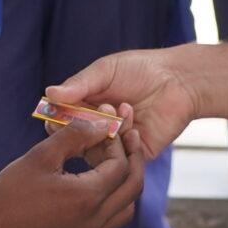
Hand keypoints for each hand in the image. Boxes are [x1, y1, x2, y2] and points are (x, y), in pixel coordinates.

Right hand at [0, 121, 144, 227]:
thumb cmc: (9, 191)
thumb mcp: (42, 155)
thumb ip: (75, 135)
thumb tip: (101, 124)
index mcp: (88, 198)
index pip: (120, 165)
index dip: (116, 142)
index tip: (107, 127)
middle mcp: (94, 222)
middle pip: (133, 189)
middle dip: (133, 161)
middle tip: (128, 140)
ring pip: (125, 210)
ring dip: (124, 185)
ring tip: (111, 163)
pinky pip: (106, 224)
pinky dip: (109, 203)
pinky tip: (91, 186)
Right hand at [46, 50, 197, 156]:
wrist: (179, 79)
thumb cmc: (141, 69)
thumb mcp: (105, 71)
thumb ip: (79, 84)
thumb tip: (49, 93)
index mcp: (87, 108)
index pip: (63, 121)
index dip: (57, 122)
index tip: (54, 118)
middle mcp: (99, 128)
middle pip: (77, 139)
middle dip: (80, 128)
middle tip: (87, 114)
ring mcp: (117, 143)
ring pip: (97, 151)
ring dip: (104, 130)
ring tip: (117, 107)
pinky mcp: (137, 153)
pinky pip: (122, 158)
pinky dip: (123, 138)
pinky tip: (131, 117)